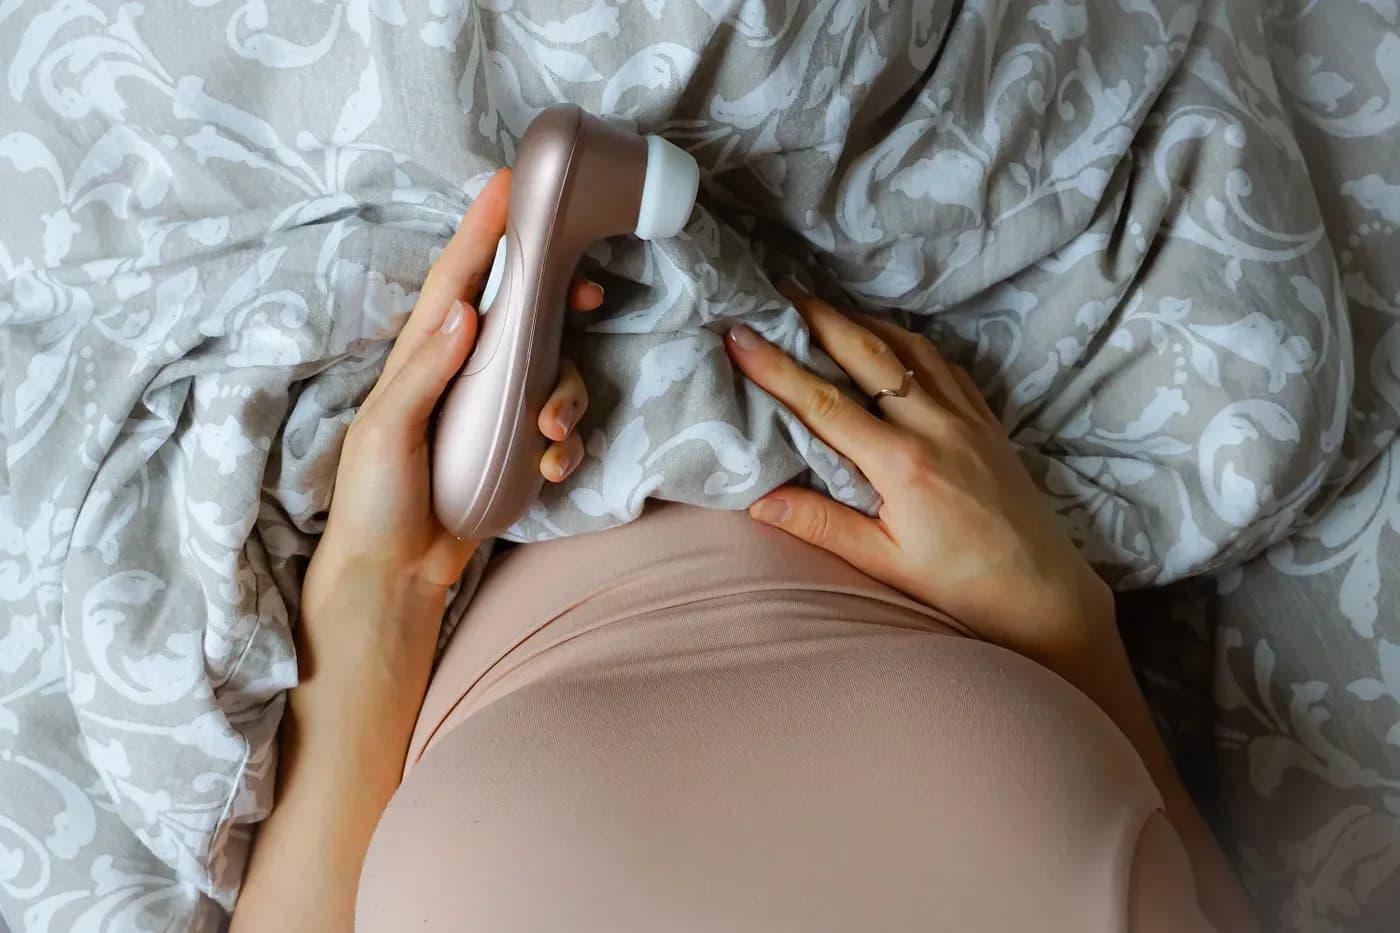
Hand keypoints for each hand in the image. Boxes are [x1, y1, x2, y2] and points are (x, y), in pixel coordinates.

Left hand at [304, 169, 600, 655]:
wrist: (395, 577)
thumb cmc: (374, 501)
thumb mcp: (387, 434)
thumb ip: (425, 372)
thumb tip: (465, 308)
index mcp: (422, 356)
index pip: (455, 279)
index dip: (482, 229)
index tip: (511, 182)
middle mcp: (461, 371)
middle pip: (519, 312)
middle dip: (556, 297)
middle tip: (588, 291)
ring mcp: (491, 409)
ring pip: (552, 370)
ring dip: (568, 393)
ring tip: (554, 432)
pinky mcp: (513, 446)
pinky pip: (559, 428)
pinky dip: (567, 444)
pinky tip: (551, 467)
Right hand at [725, 281, 1113, 668]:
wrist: (1043, 592)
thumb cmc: (961, 585)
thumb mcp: (885, 564)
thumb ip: (822, 526)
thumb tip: (758, 501)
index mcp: (902, 464)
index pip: (824, 403)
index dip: (776, 366)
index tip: (740, 336)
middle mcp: (935, 426)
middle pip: (867, 352)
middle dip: (819, 317)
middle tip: (778, 291)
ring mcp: (966, 417)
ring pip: (907, 348)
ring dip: (862, 320)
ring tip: (824, 306)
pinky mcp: (987, 420)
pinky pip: (943, 364)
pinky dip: (908, 342)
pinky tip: (889, 341)